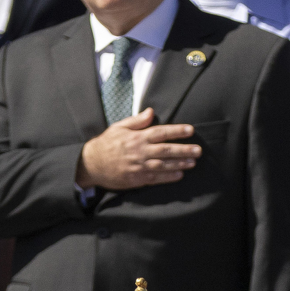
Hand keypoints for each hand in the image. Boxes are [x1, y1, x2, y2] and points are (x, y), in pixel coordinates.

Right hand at [75, 109, 199, 190]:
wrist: (91, 164)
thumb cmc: (106, 144)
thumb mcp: (119, 127)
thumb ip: (137, 121)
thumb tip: (151, 111)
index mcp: (137, 137)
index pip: (161, 132)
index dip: (177, 131)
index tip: (191, 130)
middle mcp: (140, 151)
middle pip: (166, 150)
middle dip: (184, 150)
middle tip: (198, 150)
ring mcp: (139, 166)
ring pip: (163, 165)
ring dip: (180, 164)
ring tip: (193, 162)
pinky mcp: (136, 179)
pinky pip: (155, 178)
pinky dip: (168, 177)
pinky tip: (179, 175)